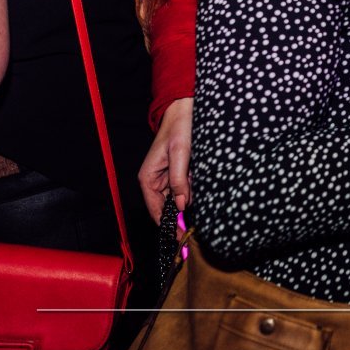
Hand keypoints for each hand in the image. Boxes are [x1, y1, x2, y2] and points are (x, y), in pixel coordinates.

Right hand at [138, 97, 192, 222]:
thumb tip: (181, 206)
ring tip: (199, 195)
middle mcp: (155, 181)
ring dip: (190, 200)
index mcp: (148, 178)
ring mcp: (166, 178)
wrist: (185, 110)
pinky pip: (185, 188)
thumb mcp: (180, 154)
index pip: (156, 211)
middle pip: (167, 208)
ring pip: (179, 199)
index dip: (167, 226)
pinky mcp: (177, 173)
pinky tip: (201, 185)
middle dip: (182, 215)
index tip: (180, 239)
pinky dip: (194, 190)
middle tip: (196, 227)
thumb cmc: (179, 128)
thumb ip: (179, 179)